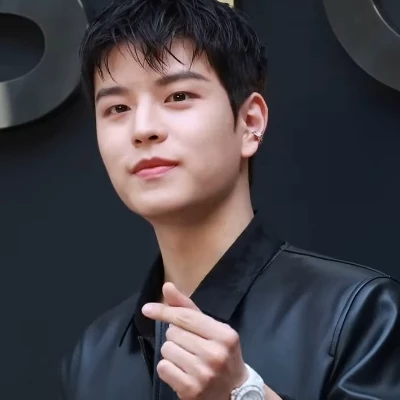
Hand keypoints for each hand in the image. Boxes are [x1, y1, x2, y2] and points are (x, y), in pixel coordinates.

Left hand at [142, 282, 280, 399]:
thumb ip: (188, 308)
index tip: (148, 309)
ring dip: (172, 351)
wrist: (234, 392)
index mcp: (224, 334)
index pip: (185, 317)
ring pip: (167, 349)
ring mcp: (203, 374)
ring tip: (187, 357)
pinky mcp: (190, 390)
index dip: (164, 311)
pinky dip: (168, 367)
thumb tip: (167, 287)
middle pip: (173, 333)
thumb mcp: (213, 328)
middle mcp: (215, 354)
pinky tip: (182, 370)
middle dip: (176, 335)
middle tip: (190, 344)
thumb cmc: (222, 353)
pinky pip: (163, 367)